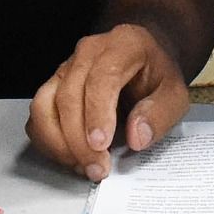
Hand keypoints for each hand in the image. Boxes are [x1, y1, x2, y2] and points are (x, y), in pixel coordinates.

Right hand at [27, 25, 188, 181]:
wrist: (143, 59)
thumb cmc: (156, 76)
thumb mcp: (175, 94)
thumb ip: (159, 113)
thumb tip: (136, 137)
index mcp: (122, 45)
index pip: (101, 77)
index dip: (98, 113)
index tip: (102, 145)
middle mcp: (87, 52)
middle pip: (68, 94)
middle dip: (78, 139)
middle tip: (97, 168)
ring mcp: (65, 68)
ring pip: (44, 104)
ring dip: (58, 142)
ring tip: (82, 166)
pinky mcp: (52, 86)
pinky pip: (38, 116)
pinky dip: (48, 141)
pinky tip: (71, 157)